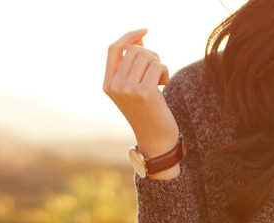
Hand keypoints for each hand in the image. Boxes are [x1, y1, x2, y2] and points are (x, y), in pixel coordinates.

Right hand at [103, 28, 178, 154]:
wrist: (156, 140)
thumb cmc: (148, 112)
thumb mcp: (136, 86)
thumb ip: (134, 64)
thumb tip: (138, 38)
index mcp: (107, 84)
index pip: (114, 49)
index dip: (129, 36)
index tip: (145, 31)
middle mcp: (114, 86)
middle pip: (134, 50)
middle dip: (150, 55)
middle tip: (158, 69)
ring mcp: (128, 89)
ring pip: (146, 55)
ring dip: (159, 63)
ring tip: (161, 78)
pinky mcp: (144, 92)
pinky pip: (157, 65)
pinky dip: (165, 70)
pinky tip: (165, 83)